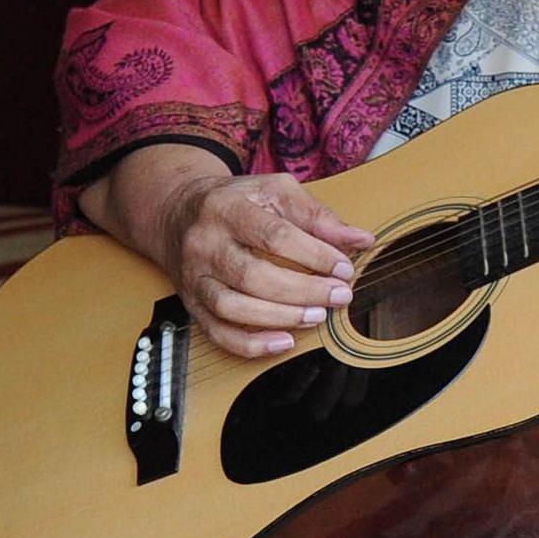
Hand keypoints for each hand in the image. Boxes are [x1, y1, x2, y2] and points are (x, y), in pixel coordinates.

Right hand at [157, 173, 375, 358]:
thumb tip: (361, 239)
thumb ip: (318, 216)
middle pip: (253, 275)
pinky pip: (217, 333)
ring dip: (280, 317)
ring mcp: (194, 276)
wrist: (177, 212)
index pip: (274, 236)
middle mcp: (204, 244)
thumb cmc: (237, 201)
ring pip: (232, 307)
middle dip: (303, 291)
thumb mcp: (276, 192)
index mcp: (227, 209)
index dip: (314, 255)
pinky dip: (251, 344)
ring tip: (317, 316)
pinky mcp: (191, 303)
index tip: (345, 267)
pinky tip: (284, 342)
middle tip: (339, 295)